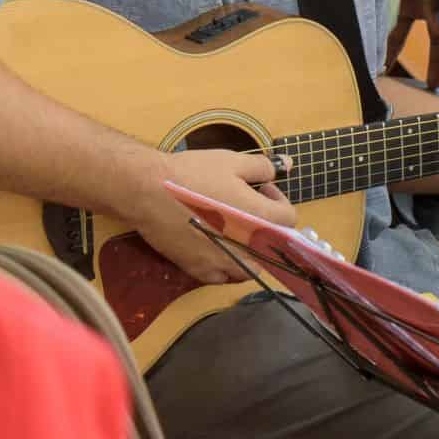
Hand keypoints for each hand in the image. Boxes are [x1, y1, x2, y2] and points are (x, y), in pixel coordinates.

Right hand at [125, 149, 295, 284]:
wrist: (149, 190)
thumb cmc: (193, 173)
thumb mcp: (233, 161)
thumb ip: (263, 167)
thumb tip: (282, 168)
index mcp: (259, 218)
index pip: (288, 219)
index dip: (280, 200)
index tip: (264, 189)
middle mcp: (245, 246)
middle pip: (274, 246)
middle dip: (269, 227)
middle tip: (252, 210)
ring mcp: (222, 261)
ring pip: (252, 268)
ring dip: (253, 252)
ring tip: (239, 232)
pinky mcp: (199, 269)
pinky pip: (223, 277)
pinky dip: (227, 267)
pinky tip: (220, 248)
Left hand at [384, 0, 438, 90]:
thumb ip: (436, 7)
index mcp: (436, 7)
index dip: (437, 65)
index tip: (433, 86)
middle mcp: (426, 7)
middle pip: (423, 42)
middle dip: (417, 61)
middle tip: (406, 84)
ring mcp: (414, 0)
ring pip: (402, 30)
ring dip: (391, 47)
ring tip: (377, 67)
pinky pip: (392, 14)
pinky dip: (380, 28)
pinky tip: (368, 39)